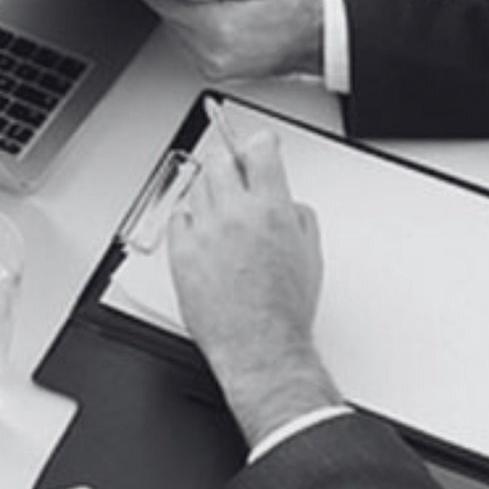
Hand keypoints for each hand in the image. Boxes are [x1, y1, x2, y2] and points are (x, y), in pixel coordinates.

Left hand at [137, 0, 324, 82]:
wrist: (315, 39)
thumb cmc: (293, 8)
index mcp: (220, 28)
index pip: (167, 4)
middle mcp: (212, 53)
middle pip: (171, 18)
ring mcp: (213, 66)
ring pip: (179, 31)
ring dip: (189, 14)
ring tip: (221, 3)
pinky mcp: (215, 70)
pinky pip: (191, 44)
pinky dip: (198, 29)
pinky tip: (221, 19)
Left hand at [167, 117, 337, 438]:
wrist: (260, 346)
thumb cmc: (285, 308)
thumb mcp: (310, 253)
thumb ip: (295, 215)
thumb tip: (282, 200)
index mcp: (271, 209)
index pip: (260, 150)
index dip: (260, 142)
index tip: (258, 143)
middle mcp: (234, 214)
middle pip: (221, 161)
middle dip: (230, 160)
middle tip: (234, 167)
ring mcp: (204, 232)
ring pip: (198, 187)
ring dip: (211, 191)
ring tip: (222, 209)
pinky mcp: (181, 253)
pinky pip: (179, 218)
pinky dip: (189, 218)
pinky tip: (202, 229)